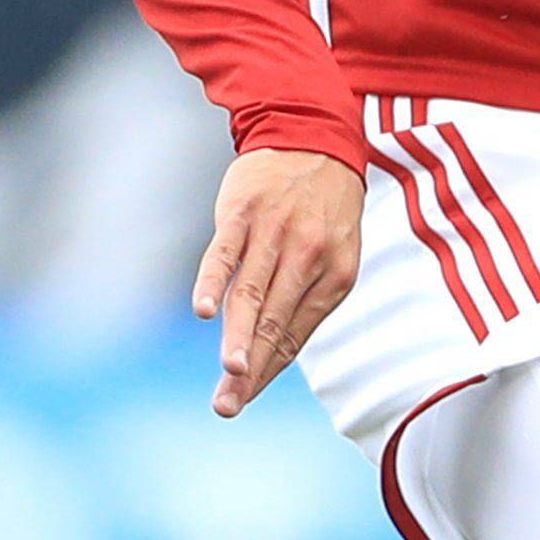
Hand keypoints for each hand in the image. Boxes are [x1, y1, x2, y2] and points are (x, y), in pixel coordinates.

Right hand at [190, 147, 363, 417]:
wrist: (311, 133)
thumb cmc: (320, 205)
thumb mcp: (333, 250)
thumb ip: (305, 296)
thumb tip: (272, 351)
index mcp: (334, 274)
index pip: (294, 335)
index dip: (267, 370)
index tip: (243, 399)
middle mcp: (307, 257)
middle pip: (274, 324)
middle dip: (251, 371)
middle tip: (228, 407)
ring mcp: (274, 234)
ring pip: (252, 296)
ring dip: (238, 338)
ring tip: (230, 375)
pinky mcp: (243, 213)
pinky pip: (225, 254)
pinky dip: (213, 282)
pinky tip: (204, 311)